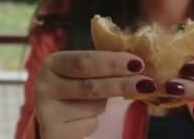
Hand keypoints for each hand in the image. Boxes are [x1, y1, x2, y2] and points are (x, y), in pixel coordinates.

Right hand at [34, 50, 155, 138]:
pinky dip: (94, 120)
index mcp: (53, 63)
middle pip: (91, 86)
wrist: (47, 116)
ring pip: (94, 107)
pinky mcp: (54, 132)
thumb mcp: (78, 71)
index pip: (85, 61)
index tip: (138, 63)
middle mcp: (45, 85)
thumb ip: (101, 64)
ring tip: (97, 99)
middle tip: (147, 83)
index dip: (113, 62)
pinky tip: (81, 116)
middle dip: (122, 84)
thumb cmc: (71, 87)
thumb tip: (139, 64)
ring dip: (105, 104)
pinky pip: (90, 125)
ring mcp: (47, 111)